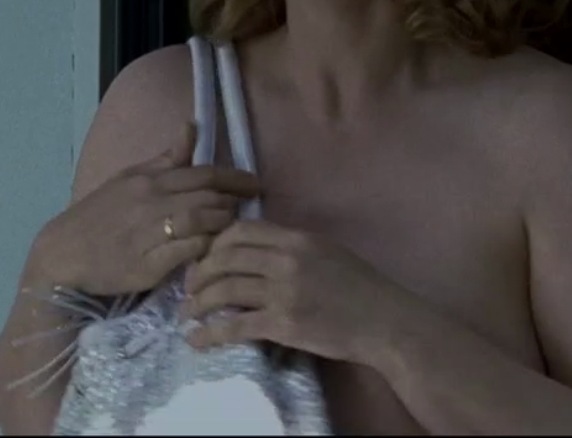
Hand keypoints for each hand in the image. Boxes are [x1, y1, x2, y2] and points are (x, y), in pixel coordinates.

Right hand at [31, 123, 261, 296]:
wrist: (64, 253)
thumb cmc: (100, 215)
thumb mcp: (130, 178)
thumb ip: (166, 158)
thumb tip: (193, 126)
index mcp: (149, 180)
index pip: (203, 174)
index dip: (235, 178)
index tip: (256, 184)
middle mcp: (151, 203)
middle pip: (208, 198)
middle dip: (233, 202)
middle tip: (248, 208)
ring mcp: (149, 234)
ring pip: (201, 223)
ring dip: (223, 225)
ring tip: (232, 229)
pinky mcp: (147, 266)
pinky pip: (186, 253)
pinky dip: (204, 249)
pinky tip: (212, 251)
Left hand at [179, 220, 413, 363]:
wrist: (385, 322)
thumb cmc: (360, 288)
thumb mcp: (327, 252)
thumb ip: (292, 248)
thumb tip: (255, 250)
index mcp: (297, 238)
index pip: (240, 230)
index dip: (214, 243)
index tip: (205, 257)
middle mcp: (287, 260)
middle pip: (225, 257)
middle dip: (198, 272)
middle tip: (187, 287)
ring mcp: (284, 292)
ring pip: (224, 290)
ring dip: (197, 302)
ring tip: (186, 313)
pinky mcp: (283, 324)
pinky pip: (235, 327)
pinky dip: (209, 334)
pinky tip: (197, 340)